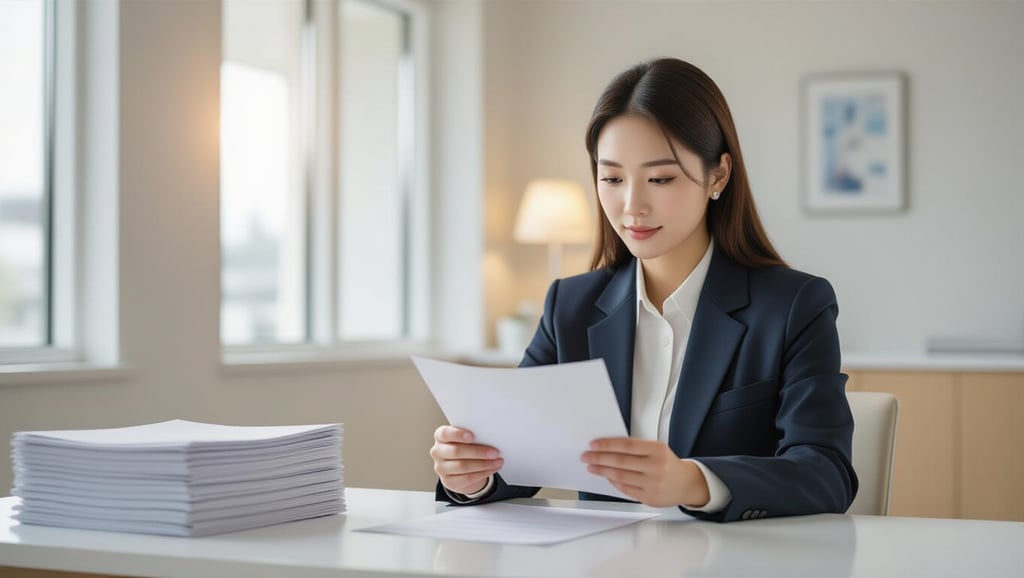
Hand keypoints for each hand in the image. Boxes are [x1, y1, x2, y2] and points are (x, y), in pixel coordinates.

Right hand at [430, 425, 503, 494]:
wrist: (461, 467)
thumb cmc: (465, 447)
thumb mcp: (466, 439)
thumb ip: (473, 435)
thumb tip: (489, 436)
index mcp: (440, 436)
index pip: (445, 434)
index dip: (458, 434)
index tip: (472, 436)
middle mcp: (438, 452)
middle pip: (456, 451)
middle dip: (478, 452)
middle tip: (494, 452)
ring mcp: (441, 468)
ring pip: (463, 466)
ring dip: (484, 464)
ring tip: (498, 461)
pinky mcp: (449, 481)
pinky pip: (467, 478)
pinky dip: (483, 473)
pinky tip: (492, 469)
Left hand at [581, 438, 709, 507]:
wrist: (687, 484)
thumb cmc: (668, 464)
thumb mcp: (657, 449)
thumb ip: (636, 448)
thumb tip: (608, 447)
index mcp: (658, 450)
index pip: (627, 445)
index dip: (608, 445)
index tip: (593, 444)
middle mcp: (656, 467)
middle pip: (621, 461)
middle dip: (599, 458)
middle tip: (586, 456)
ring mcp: (653, 484)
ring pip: (620, 476)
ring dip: (602, 471)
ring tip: (592, 467)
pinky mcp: (649, 498)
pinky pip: (625, 489)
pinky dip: (613, 482)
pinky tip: (607, 477)